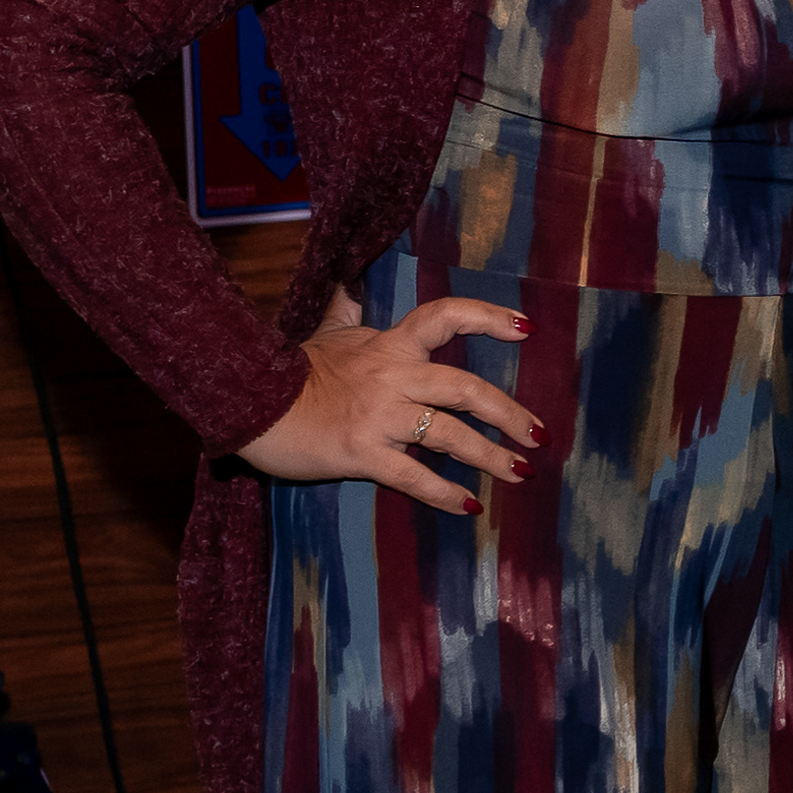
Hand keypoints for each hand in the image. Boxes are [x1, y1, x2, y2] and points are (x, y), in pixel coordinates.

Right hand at [233, 289, 541, 514]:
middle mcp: (393, 376)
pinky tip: (470, 506)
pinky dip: (443, 493)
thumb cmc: (294, 368)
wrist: (251, 402)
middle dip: (509, 413)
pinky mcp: (361, 454)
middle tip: (541, 434)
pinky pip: (411, 476)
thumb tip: (346, 285)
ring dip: (490, 456)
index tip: (527, 328)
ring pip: (448, 434)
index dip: (488, 318)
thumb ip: (346, 310)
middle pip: (465, 389)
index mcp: (391, 344)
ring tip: (520, 472)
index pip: (446, 317)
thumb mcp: (327, 331)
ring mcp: (379, 417)